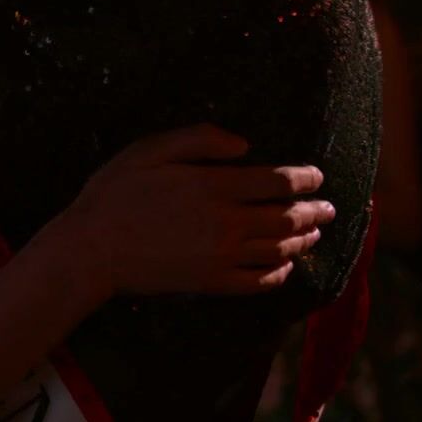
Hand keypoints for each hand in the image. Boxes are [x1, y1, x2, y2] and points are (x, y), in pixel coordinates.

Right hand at [51, 124, 335, 297]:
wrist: (93, 249)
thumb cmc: (117, 191)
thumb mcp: (151, 148)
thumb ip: (199, 139)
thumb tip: (245, 144)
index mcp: (215, 185)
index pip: (277, 181)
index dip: (304, 178)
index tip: (317, 176)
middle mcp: (227, 222)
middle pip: (286, 216)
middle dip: (314, 210)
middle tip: (329, 207)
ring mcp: (222, 256)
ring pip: (278, 248)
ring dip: (303, 239)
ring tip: (315, 232)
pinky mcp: (212, 282)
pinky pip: (258, 281)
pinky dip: (279, 273)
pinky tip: (284, 266)